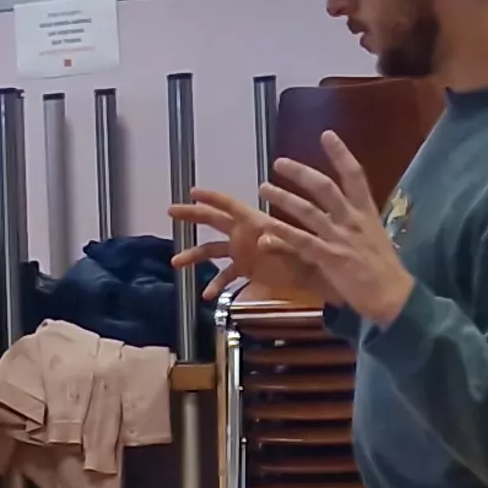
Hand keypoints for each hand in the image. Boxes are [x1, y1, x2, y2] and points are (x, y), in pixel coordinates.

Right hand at [166, 185, 323, 303]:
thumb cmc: (309, 256)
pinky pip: (225, 274)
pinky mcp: (246, 268)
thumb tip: (261, 241)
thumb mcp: (295, 248)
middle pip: (213, 221)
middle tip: (170, 211)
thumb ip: (278, 243)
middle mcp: (245, 233)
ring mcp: (243, 251)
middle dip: (192, 215)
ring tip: (176, 263)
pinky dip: (216, 284)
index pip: (229, 205)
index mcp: (255, 223)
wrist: (316, 275)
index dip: (210, 197)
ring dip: (194, 255)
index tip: (191, 191)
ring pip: (212, 250)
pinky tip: (207, 296)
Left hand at [253, 134, 414, 326]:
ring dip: (284, 198)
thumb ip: (356, 221)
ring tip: (264, 187)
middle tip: (280, 162)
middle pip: (325, 188)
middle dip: (301, 172)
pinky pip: (302, 242)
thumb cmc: (383, 267)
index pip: (354, 175)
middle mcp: (353, 220)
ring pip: (308, 211)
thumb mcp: (373, 236)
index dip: (340, 154)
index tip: (327, 135)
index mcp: (366, 212)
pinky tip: (266, 228)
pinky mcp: (330, 258)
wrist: (392, 295)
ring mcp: (341, 238)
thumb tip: (345, 210)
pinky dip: (283, 234)